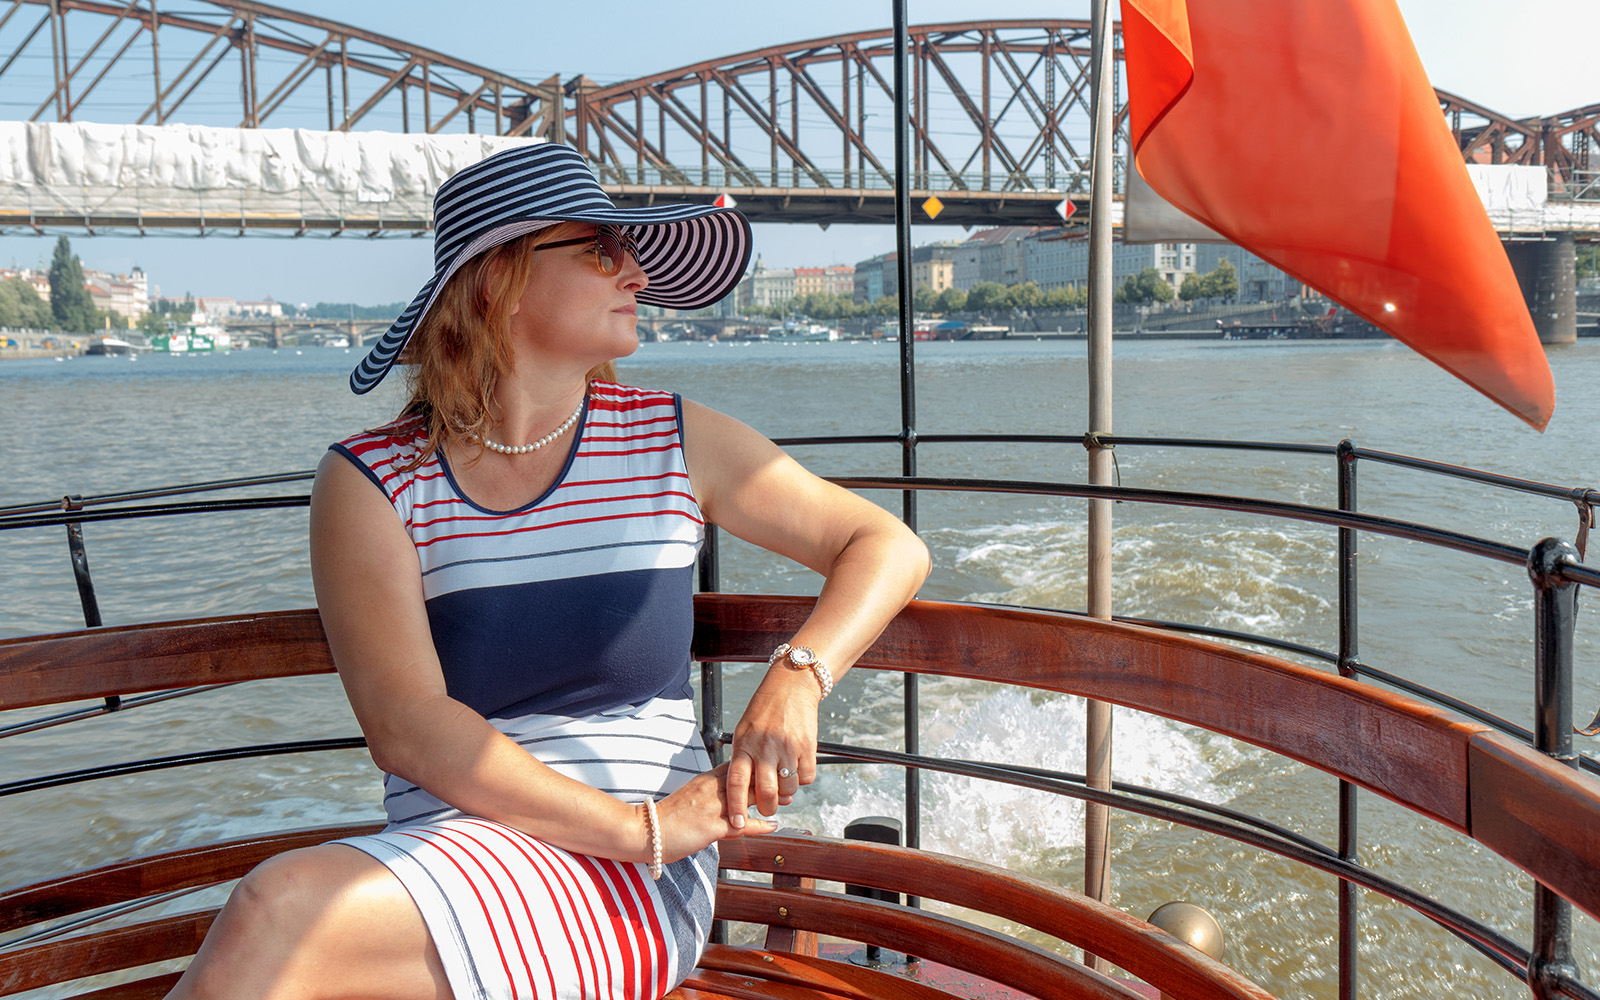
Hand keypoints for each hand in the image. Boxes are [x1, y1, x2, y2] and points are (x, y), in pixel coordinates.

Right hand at [654, 765, 776, 861]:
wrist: (645, 832)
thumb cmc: (666, 818)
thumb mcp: (689, 796)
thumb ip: (707, 792)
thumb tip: (723, 792)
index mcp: (705, 780)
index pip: (736, 766)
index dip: (756, 766)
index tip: (772, 766)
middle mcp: (711, 789)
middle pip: (746, 777)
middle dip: (769, 777)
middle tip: (788, 779)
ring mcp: (712, 807)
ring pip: (747, 796)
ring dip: (769, 797)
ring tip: (788, 798)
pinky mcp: (712, 826)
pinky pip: (741, 824)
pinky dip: (760, 825)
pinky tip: (773, 825)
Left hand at [724, 666, 821, 827]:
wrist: (792, 685)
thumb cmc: (765, 709)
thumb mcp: (744, 730)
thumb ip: (743, 758)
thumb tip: (743, 789)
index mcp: (745, 744)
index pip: (736, 782)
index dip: (736, 807)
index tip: (736, 825)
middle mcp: (765, 747)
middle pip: (765, 793)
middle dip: (766, 807)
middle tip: (767, 807)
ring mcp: (788, 747)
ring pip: (788, 789)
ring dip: (786, 792)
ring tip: (783, 779)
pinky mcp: (808, 747)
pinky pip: (807, 778)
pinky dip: (802, 778)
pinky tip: (797, 765)